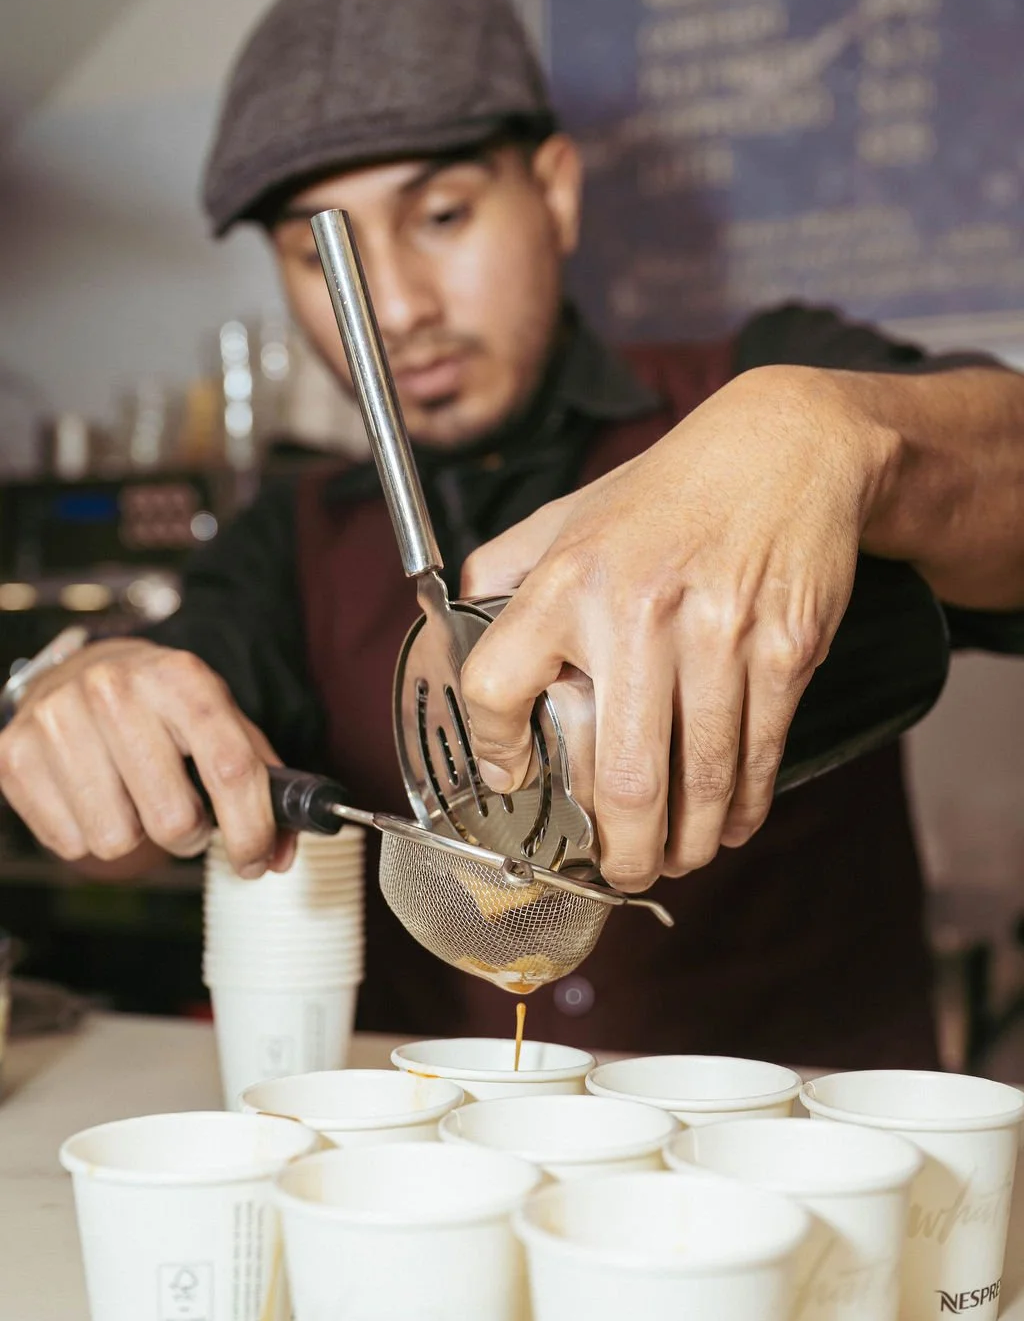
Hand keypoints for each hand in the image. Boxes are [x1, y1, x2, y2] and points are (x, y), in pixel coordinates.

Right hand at [0, 639, 294, 877]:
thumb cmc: (161, 708)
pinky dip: (88, 834)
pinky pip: (71, 843)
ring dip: (135, 834)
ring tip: (133, 798)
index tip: (255, 862)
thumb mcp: (220, 722)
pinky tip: (93, 795)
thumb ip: (260, 785)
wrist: (81, 671)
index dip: (251, 830)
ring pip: (118, 840)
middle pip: (172, 818)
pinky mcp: (14, 753)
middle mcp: (115, 689)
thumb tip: (281, 854)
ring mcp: (58, 718)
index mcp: (180, 677)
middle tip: (181, 813)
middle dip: (188, 834)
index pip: (229, 767)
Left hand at [460, 365, 896, 890]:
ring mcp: (719, 635)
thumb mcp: (569, 514)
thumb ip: (504, 570)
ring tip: (676, 858)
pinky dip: (745, 806)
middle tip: (618, 870)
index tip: (516, 780)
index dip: (498, 753)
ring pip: (701, 781)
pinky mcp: (784, 650)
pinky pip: (759, 754)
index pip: (497, 690)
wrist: (787, 450)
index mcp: (567, 579)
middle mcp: (638, 611)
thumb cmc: (668, 493)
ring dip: (688, 843)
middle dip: (621, 851)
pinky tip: (731, 822)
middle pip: (622, 777)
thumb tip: (449, 631)